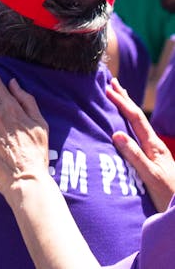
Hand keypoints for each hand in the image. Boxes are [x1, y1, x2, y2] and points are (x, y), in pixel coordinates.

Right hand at [108, 77, 174, 211]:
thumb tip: (116, 133)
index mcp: (154, 146)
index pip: (136, 118)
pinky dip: (128, 123)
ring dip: (127, 108)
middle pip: (138, 116)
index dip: (122, 103)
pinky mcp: (152, 160)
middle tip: (113, 82)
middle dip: (125, 99)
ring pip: (138, 124)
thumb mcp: (150, 176)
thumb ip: (135, 156)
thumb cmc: (168, 194)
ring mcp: (154, 152)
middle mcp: (154, 145)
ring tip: (119, 96)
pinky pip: (137, 135)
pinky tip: (125, 126)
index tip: (108, 89)